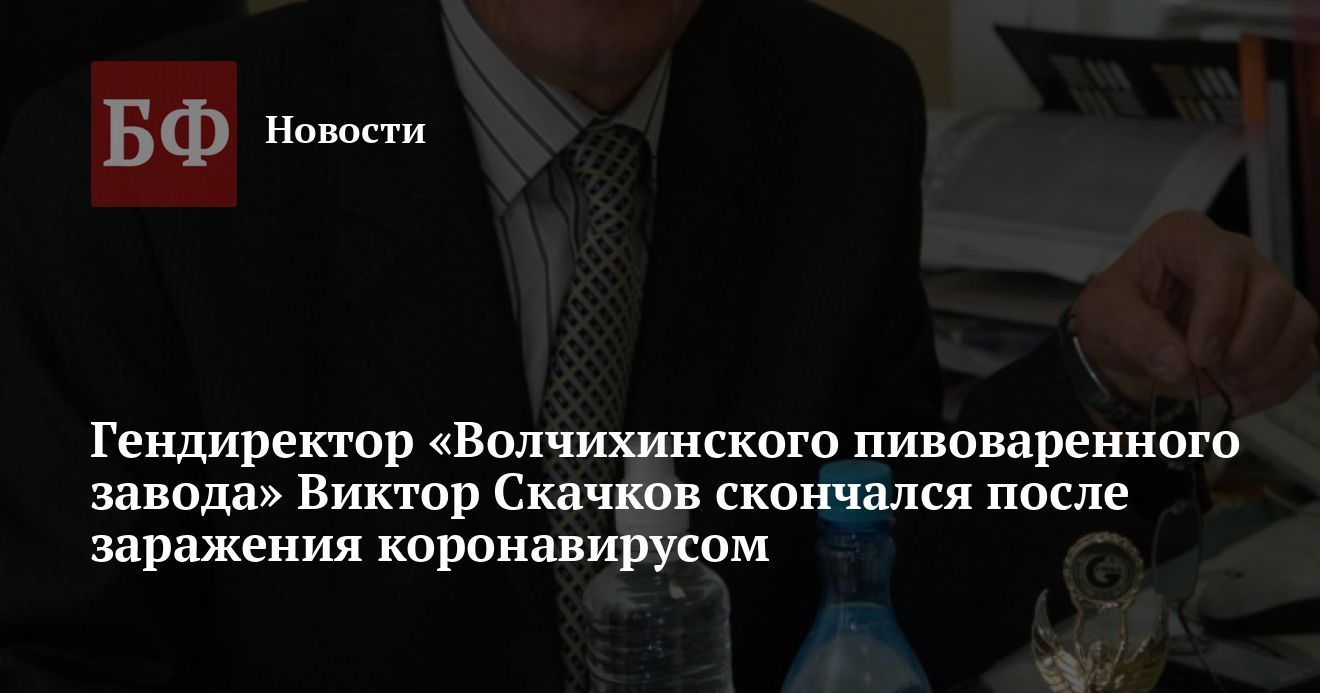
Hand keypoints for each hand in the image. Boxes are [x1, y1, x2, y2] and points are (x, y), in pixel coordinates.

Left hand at [1074, 211, 1317, 417]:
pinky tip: (1234, 392)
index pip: (1223, 260)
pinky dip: (1272, 385)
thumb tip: (1177, 363)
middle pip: (1274, 293)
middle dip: (1244, 344)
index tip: (1198, 354)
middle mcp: (1235, 257)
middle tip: (1206, 368)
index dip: (1218, 312)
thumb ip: (1134, 334)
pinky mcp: (1280, 328)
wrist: (1126, 348)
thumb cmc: (1117, 316)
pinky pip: (1304, 357)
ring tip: (1217, 380)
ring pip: (1301, 324)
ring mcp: (1263, 292)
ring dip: (1262, 367)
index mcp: (1186, 238)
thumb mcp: (1102, 317)